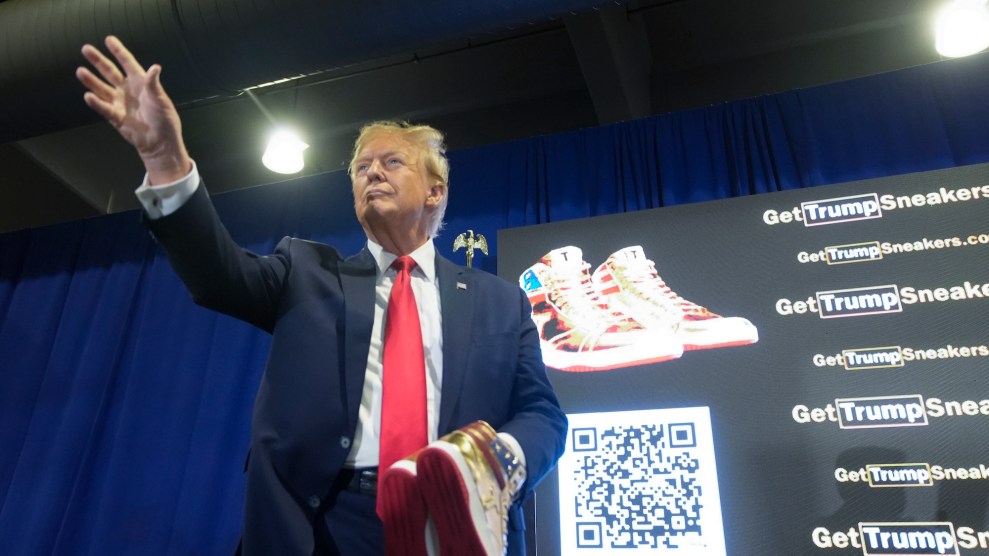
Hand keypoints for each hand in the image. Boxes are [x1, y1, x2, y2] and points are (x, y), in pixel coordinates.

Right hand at [76, 35, 191, 183]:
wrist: (161, 143)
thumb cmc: (165, 120)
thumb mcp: (161, 101)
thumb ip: (154, 85)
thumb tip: (155, 67)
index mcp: (140, 83)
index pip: (128, 63)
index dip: (119, 51)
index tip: (109, 39)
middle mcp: (127, 90)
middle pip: (110, 72)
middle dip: (98, 61)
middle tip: (85, 49)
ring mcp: (120, 103)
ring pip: (102, 88)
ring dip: (91, 80)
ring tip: (80, 71)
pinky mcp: (115, 117)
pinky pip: (104, 108)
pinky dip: (96, 103)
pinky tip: (88, 96)